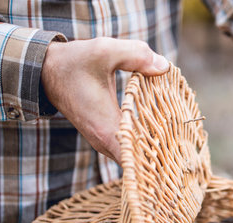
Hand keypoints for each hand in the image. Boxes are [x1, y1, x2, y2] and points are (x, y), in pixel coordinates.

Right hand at [41, 37, 169, 162]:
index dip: (159, 158)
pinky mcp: (104, 137)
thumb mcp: (105, 51)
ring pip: (134, 157)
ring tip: (178, 141)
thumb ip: (136, 55)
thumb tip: (165, 67)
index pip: (137, 158)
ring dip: (153, 149)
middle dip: (162, 155)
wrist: (46, 71)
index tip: (178, 154)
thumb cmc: (74, 62)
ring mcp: (103, 142)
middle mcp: (104, 142)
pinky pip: (128, 148)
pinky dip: (143, 143)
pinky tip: (161, 132)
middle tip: (186, 148)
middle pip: (140, 162)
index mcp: (106, 128)